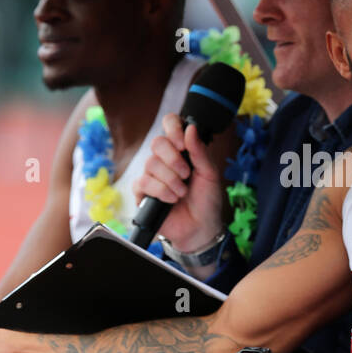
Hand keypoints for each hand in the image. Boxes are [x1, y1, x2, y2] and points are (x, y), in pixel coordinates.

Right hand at [133, 115, 226, 251]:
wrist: (201, 228)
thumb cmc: (206, 200)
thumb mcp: (210, 174)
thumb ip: (200, 151)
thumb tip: (191, 128)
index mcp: (181, 150)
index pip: (169, 125)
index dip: (173, 128)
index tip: (183, 144)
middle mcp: (164, 159)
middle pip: (157, 142)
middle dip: (173, 159)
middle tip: (186, 174)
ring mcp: (152, 175)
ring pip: (151, 164)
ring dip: (171, 180)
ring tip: (182, 192)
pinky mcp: (142, 192)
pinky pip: (143, 182)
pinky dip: (161, 191)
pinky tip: (172, 199)